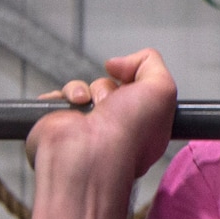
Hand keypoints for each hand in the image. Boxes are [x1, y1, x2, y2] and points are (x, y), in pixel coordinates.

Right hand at [25, 49, 177, 181]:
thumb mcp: (162, 88)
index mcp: (143, 124)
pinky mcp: (60, 125)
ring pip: (83, 88)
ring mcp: (86, 127)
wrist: (91, 155)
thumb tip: (118, 63)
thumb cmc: (129, 134)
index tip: (131, 83)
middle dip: (108, 87)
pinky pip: (57, 97)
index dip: (134, 81)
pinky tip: (72, 108)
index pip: (137, 91)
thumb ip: (151, 63)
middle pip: (108, 85)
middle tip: (112, 104)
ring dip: (86, 90)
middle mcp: (115, 127)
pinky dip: (62, 97)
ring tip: (88, 106)